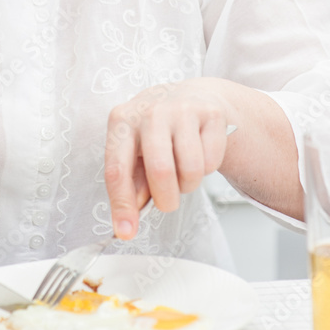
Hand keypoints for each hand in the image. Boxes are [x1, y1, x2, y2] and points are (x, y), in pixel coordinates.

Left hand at [104, 77, 235, 239]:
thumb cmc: (156, 132)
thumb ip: (131, 185)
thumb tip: (126, 224)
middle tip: (167, 202)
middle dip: (166, 199)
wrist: (192, 97)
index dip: (122, 205)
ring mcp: (182, 108)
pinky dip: (206, 169)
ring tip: (182, 172)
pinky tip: (199, 152)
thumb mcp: (135, 152)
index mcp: (121, 121)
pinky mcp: (211, 113)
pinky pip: (212, 162)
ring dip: (188, 185)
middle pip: (160, 171)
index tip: (125, 232)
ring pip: (191, 169)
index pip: (117, 169)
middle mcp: (150, 111)